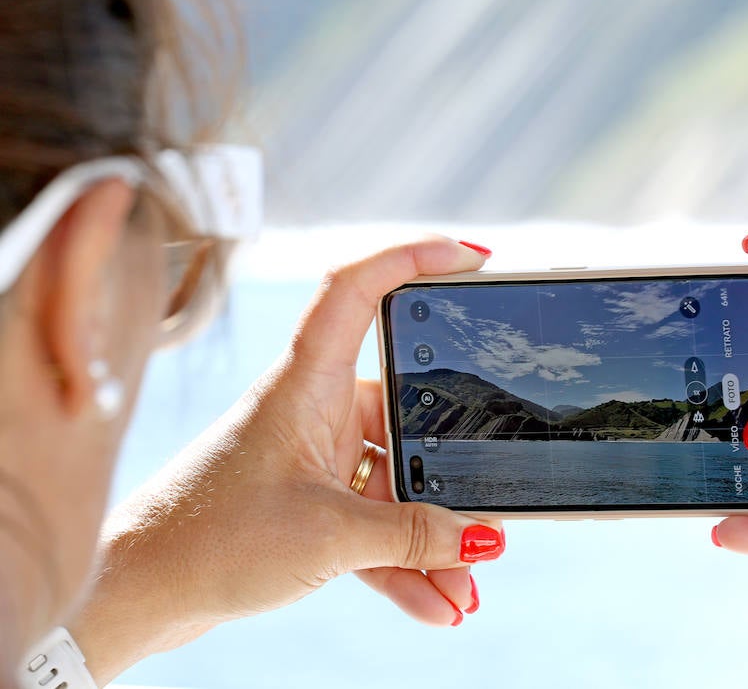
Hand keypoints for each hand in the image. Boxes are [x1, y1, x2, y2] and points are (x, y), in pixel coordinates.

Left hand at [69, 237, 504, 684]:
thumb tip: (484, 538)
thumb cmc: (207, 541)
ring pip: (395, 482)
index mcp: (306, 382)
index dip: (414, 258)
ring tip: (466, 588)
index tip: (473, 257)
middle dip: (454, 467)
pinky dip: (403, 562)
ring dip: (431, 536)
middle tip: (496, 496)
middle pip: (406, 410)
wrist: (135, 596)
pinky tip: (438, 604)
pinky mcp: (306, 505)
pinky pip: (373, 524)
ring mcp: (312, 458)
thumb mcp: (328, 538)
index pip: (358, 289)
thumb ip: (414, 537)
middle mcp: (312, 408)